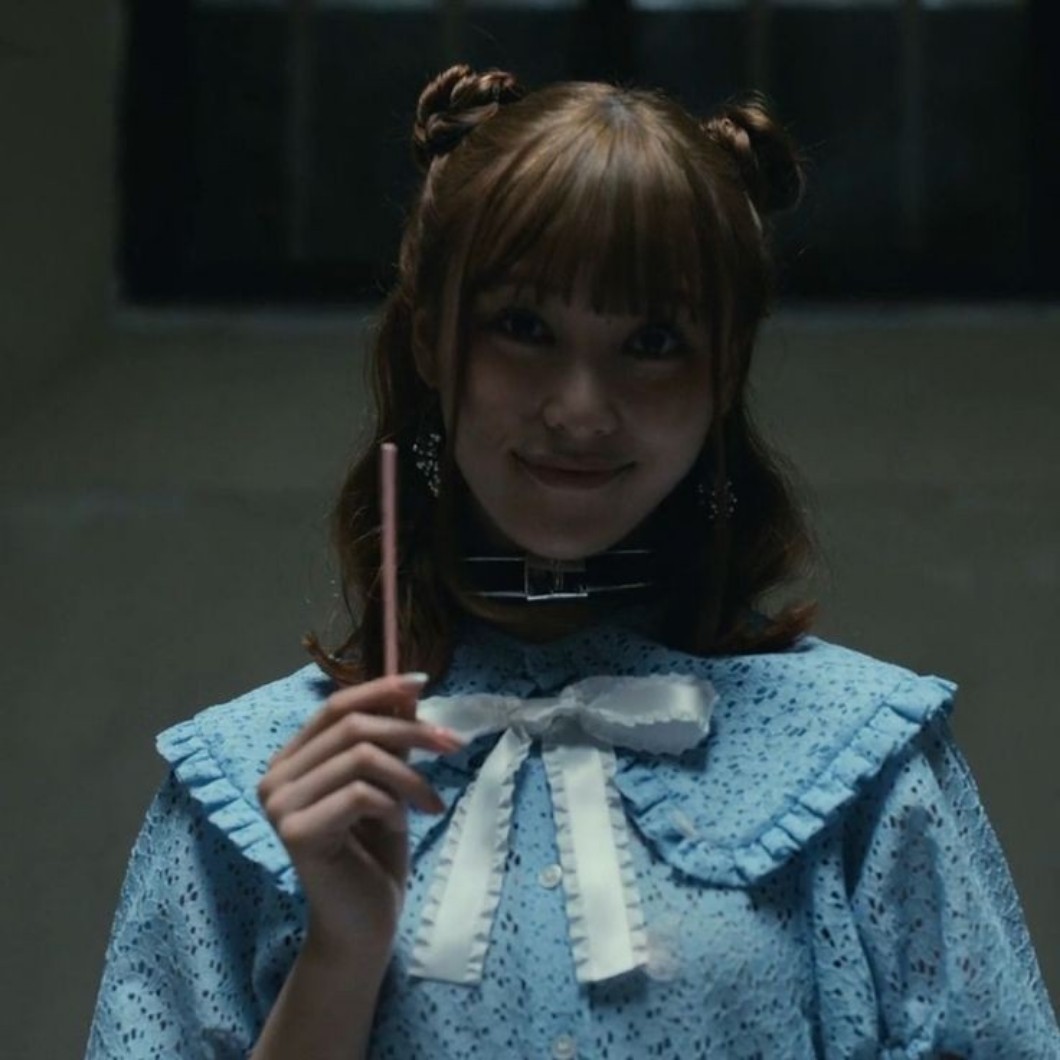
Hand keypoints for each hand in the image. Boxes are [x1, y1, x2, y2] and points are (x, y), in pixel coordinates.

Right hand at [257, 673, 461, 962]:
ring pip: (360, 757)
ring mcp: (281, 805)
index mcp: (291, 760)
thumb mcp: (388, 783)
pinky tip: (401, 825)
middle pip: (351, 726)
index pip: (335, 706)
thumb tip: (409, 690)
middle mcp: (275, 778)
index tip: (423, 682)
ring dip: (409, 776)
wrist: (363, 923)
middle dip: (411, 731)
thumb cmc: (374, 852)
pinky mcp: (296, 832)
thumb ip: (389, 738)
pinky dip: (393, 804)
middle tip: (453, 745)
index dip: (380, 688)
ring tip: (430, 802)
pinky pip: (360, 793)